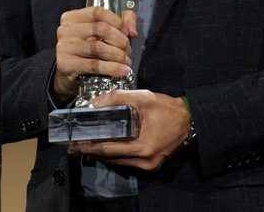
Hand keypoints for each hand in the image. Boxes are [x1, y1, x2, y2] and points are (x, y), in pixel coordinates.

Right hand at [51, 7, 137, 102]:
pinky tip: (121, 71)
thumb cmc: (87, 51)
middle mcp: (66, 29)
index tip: (127, 33)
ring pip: (98, 47)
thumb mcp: (102, 31)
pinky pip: (93, 65)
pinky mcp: (65, 64)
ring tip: (126, 61)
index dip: (117, 21)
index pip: (98, 12)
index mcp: (73, 17)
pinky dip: (111, 68)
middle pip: (101, 29)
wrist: (68, 74)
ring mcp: (64, 46)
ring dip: (117, 55)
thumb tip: (132, 30)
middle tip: (127, 50)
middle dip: (120, 41)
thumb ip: (122, 21)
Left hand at [68, 89, 190, 170]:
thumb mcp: (144, 98)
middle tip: (73, 147)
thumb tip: (95, 103)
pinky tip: (104, 148)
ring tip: (84, 147)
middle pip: (112, 159)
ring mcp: (149, 165)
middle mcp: (145, 162)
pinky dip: (115, 154)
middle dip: (92, 152)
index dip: (90, 147)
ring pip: (119, 161)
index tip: (74, 145)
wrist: (190, 119)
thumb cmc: (167, 108)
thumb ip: (119, 98)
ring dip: (102, 154)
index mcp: (143, 147)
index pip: (109, 149)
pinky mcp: (151, 164)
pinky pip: (128, 161)